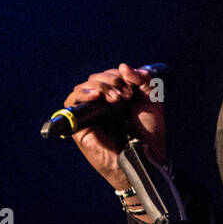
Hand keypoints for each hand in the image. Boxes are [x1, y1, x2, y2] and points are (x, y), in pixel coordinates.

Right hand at [62, 63, 167, 188]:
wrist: (147, 156)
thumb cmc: (149, 133)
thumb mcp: (150, 100)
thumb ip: (141, 80)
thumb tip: (123, 66)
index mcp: (117, 96)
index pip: (108, 75)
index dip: (117, 75)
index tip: (132, 87)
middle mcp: (101, 104)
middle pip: (94, 79)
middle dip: (110, 81)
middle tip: (125, 95)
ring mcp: (90, 114)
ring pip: (82, 89)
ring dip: (99, 86)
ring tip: (116, 98)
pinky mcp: (80, 126)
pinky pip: (72, 105)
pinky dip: (82, 96)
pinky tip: (96, 96)